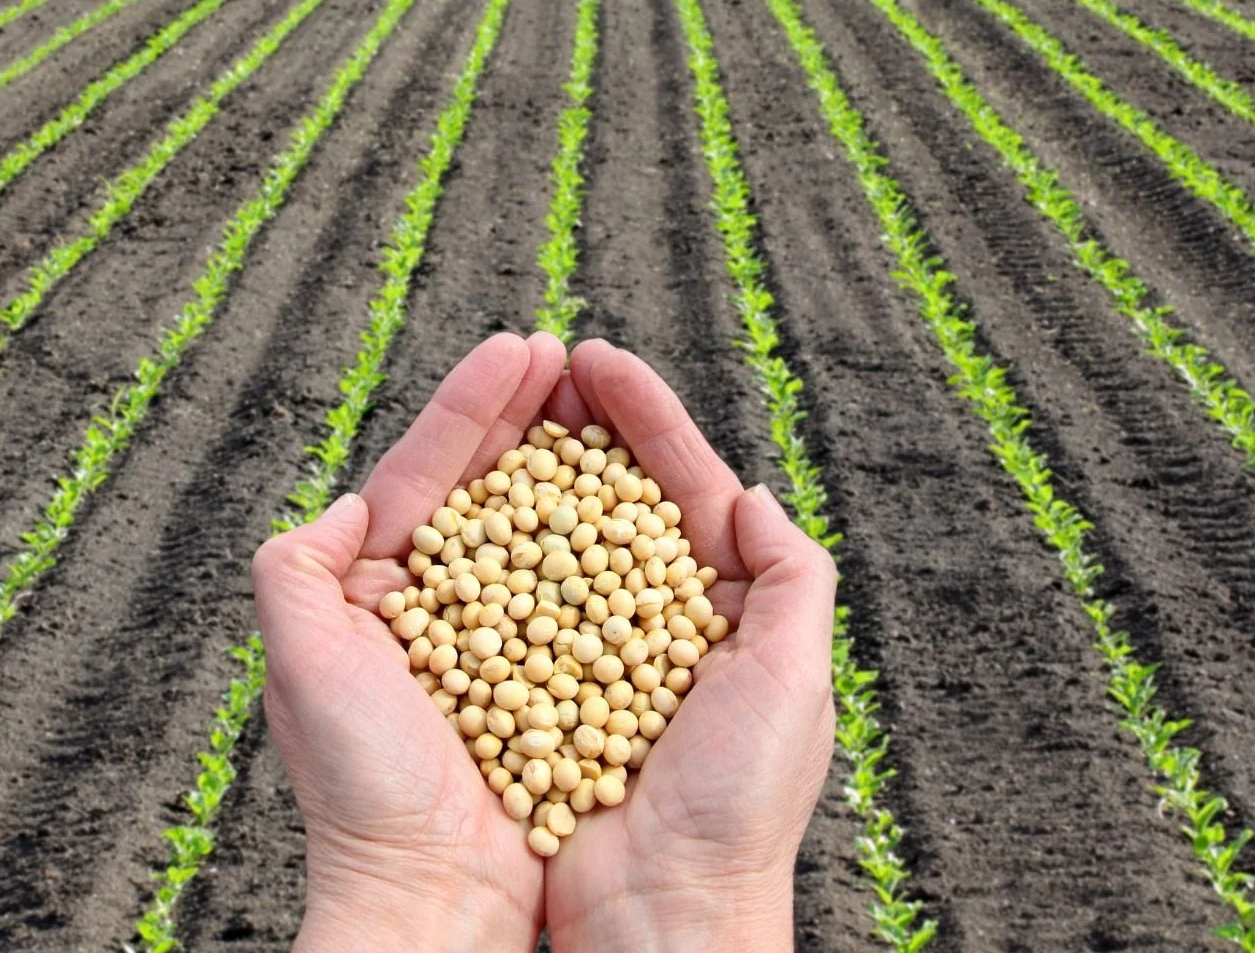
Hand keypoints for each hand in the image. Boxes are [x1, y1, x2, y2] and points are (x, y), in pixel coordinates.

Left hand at [254, 332, 565, 952]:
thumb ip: (296, 569)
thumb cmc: (360, 789)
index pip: (423, 477)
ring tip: (603, 404)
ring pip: (536, 532)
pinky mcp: (550, 683)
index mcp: (373, 598)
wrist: (431, 897)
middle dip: (524, 417)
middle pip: (485, 490)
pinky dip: (603, 545)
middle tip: (566, 355)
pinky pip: (579, 598)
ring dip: (568, 465)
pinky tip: (632, 504)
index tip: (520, 348)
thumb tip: (344, 505)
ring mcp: (497, 645)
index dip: (471, 407)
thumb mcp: (301, 665)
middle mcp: (436, 614)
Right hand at [540, 340, 836, 952]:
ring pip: (550, 537)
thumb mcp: (794, 681)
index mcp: (722, 613)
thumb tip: (747, 491)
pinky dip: (483, 550)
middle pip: (610, 496)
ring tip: (499, 406)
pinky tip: (460, 505)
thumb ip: (789, 577)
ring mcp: (583, 653)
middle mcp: (650, 624)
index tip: (596, 357)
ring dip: (526, 468)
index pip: (682, 486)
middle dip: (578, 424)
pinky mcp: (526, 688)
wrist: (660, 915)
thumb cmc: (737, 808)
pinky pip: (501, 604)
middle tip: (540, 360)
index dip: (644, 416)